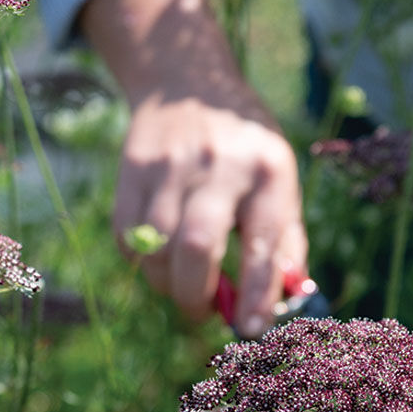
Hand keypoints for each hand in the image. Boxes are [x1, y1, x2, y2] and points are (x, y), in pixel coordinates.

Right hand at [78, 0, 308, 336]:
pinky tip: (158, 258)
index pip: (263, 244)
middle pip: (198, 246)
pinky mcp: (133, 167)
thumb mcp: (280, 182)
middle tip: (202, 313)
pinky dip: (142, 261)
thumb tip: (283, 303)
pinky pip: (128, 235)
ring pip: (156, 246)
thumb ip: (284, 242)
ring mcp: (170, 163)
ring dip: (166, 283)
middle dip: (197, 295)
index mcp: (268, 170)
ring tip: (180, 285)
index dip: (256, 294)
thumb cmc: (246, 150)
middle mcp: (219, 163)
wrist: (188, 83)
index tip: (250, 328)